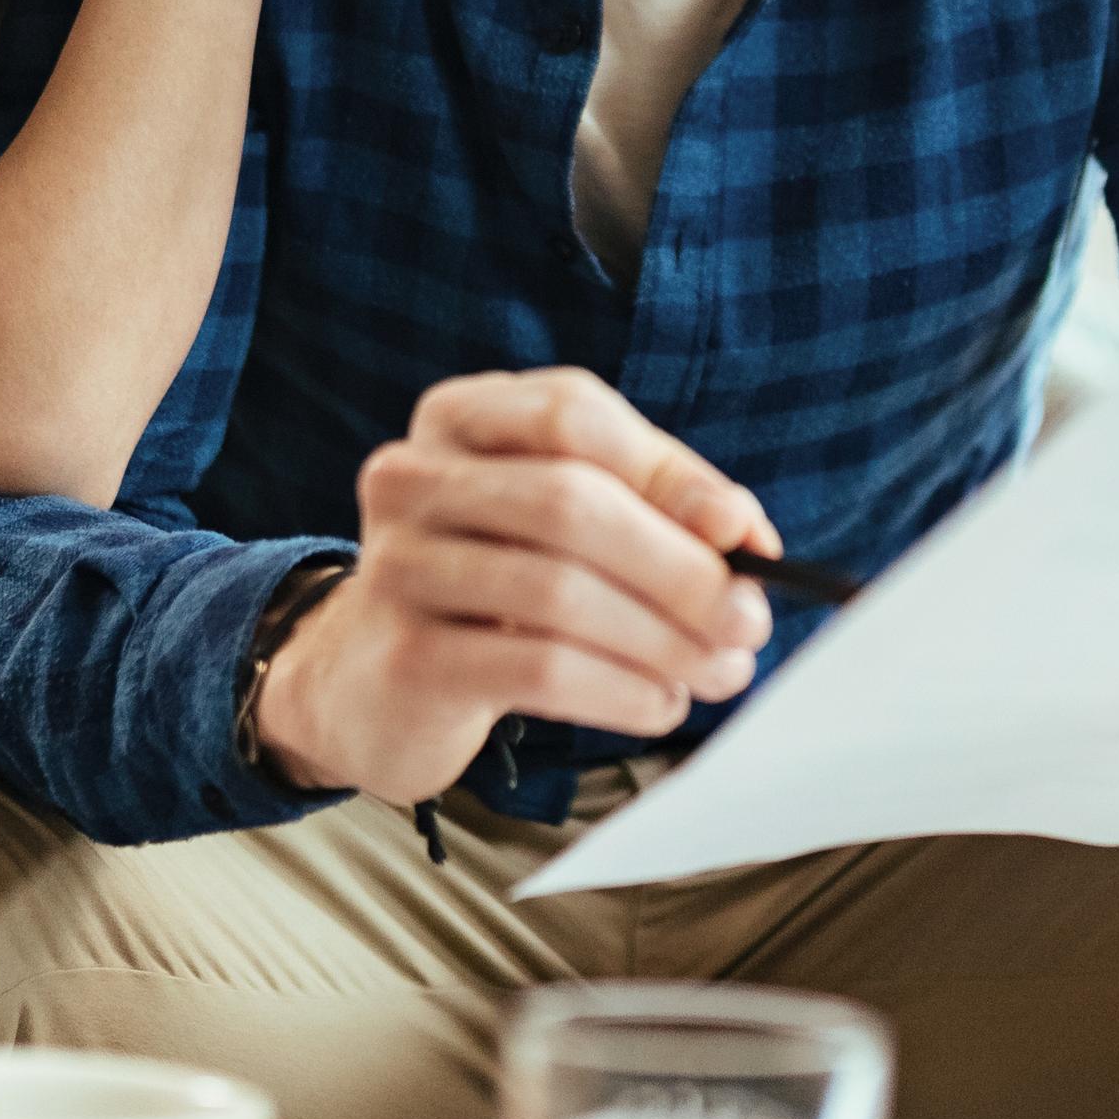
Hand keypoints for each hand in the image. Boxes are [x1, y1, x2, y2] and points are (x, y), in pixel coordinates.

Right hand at [253, 370, 783, 802]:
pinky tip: (659, 703)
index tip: (744, 532)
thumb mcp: (563, 523)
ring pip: (557, 593)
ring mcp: (396, 566)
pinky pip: (535, 669)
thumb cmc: (494, 585)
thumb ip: (651, 507)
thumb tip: (745, 535)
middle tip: (749, 621)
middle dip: (679, 568)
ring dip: (662, 640)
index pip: (571, 415)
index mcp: (460, 417)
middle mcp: (412, 476)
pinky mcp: (404, 657)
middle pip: (569, 503)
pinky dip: (619, 691)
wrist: (369, 679)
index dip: (668, 472)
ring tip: (718, 672)